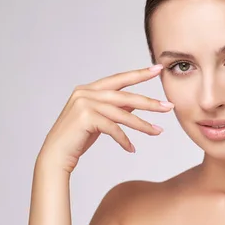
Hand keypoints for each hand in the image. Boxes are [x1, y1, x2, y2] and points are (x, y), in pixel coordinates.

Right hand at [36, 64, 173, 173]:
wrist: (55, 155)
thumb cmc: (77, 138)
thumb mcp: (98, 119)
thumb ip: (114, 107)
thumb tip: (137, 101)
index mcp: (88, 89)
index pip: (119, 79)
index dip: (139, 74)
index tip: (158, 68)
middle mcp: (85, 92)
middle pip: (125, 96)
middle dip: (149, 102)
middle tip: (169, 106)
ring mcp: (84, 104)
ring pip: (122, 113)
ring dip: (142, 124)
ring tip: (158, 131)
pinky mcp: (85, 118)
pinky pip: (113, 128)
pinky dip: (124, 140)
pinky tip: (131, 149)